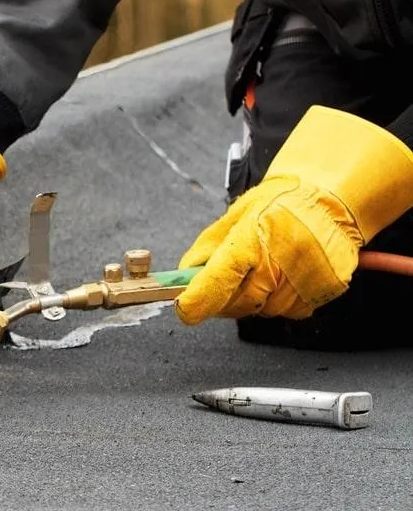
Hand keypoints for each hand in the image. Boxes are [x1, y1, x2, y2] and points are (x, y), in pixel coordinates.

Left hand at [175, 106, 412, 324]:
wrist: (328, 199)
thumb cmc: (279, 204)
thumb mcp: (234, 218)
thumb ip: (206, 251)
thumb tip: (183, 279)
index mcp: (252, 238)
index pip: (219, 278)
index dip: (199, 300)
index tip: (185, 310)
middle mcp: (281, 259)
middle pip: (239, 303)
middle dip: (227, 298)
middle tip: (233, 277)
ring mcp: (307, 277)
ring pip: (265, 310)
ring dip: (258, 298)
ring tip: (267, 267)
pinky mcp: (326, 289)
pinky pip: (292, 311)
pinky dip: (282, 300)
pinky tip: (285, 274)